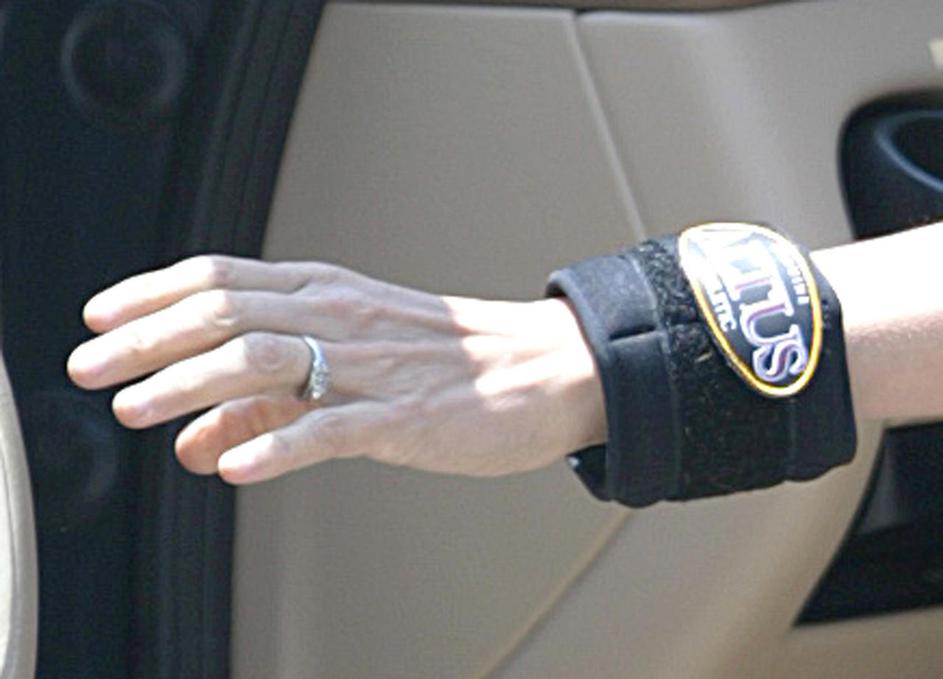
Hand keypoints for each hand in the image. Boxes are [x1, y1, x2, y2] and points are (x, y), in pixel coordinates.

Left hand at [67, 256, 605, 483]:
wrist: (544, 368)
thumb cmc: (449, 361)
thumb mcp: (352, 369)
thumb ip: (271, 404)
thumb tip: (197, 441)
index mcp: (329, 292)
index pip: (222, 278)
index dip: (152, 293)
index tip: (99, 315)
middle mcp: (342, 316)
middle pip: (226, 313)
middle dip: (146, 339)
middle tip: (90, 367)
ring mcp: (374, 363)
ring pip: (264, 362)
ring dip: (190, 385)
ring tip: (136, 409)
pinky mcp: (406, 413)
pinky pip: (330, 427)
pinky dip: (275, 445)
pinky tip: (232, 468)